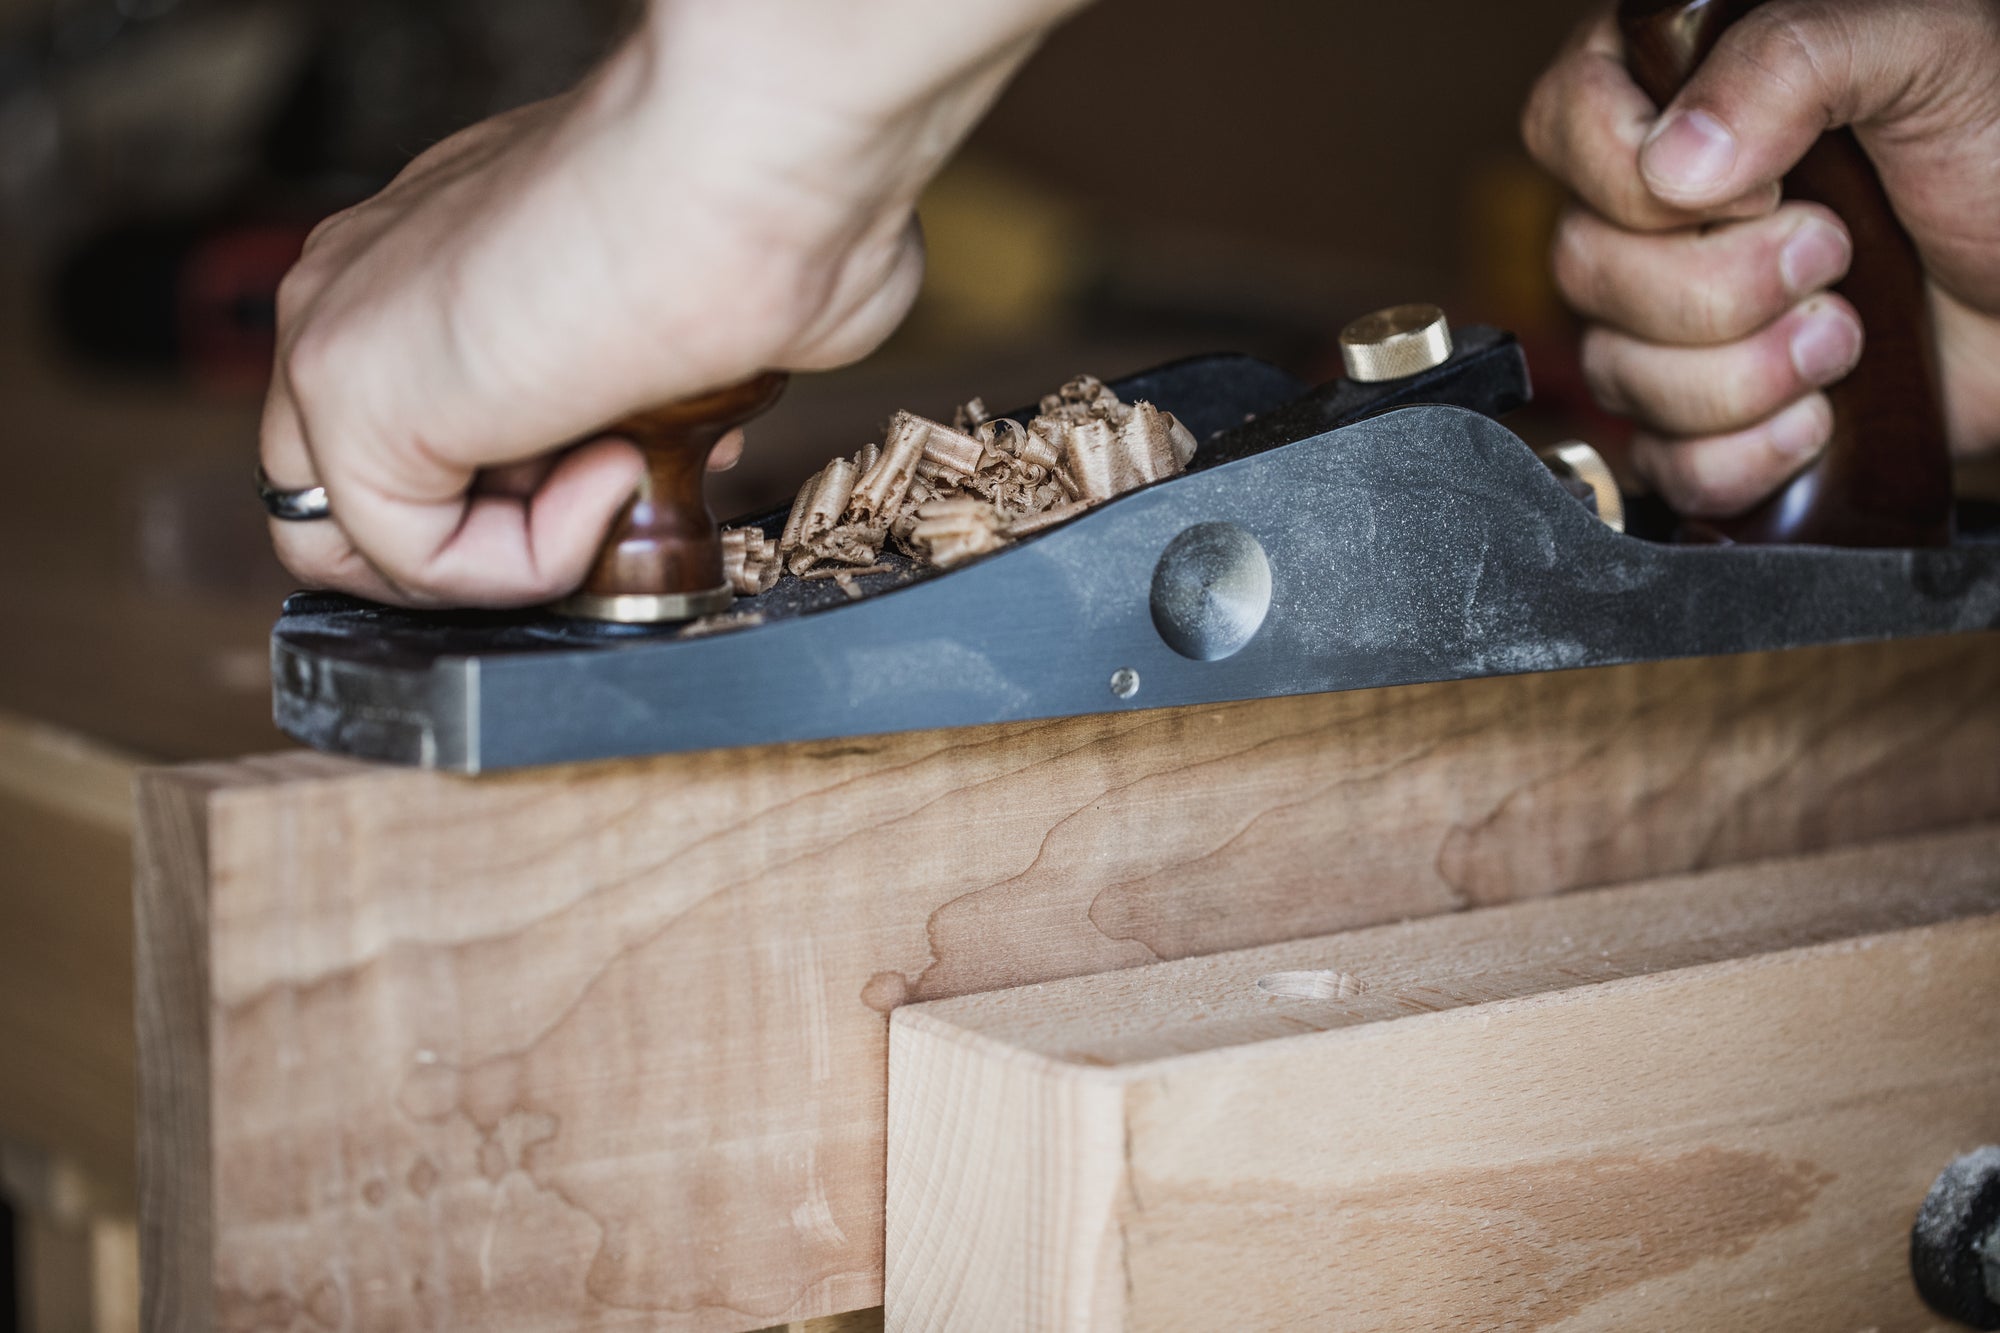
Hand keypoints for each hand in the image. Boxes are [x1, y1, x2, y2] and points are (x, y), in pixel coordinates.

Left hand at [262, 0, 1085, 606]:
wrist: (742, 167)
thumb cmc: (754, 217)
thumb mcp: (680, 324)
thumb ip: (635, 392)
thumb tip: (664, 450)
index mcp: (432, 255)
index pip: (416, 425)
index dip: (529, 486)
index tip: (646, 453)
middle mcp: (362, 286)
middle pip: (362, 493)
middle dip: (501, 530)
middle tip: (620, 489)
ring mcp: (335, 337)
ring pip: (365, 542)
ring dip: (511, 550)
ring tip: (622, 476)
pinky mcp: (348, 405)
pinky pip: (419, 560)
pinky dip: (532, 558)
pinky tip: (614, 463)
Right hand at [1522, 0, 1999, 517]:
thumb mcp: (1928, 51)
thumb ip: (1790, 59)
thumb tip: (1674, 166)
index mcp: (1686, 91)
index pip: (1563, 123)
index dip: (1632, 175)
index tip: (1756, 188)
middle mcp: (1657, 210)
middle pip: (1582, 266)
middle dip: (1721, 287)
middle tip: (1835, 254)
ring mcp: (1670, 320)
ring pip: (1616, 372)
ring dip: (1746, 374)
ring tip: (1847, 335)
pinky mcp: (1704, 418)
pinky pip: (1662, 462)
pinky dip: (1742, 457)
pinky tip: (1816, 417)